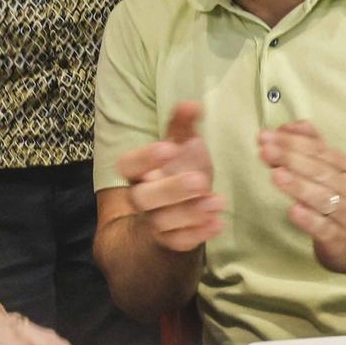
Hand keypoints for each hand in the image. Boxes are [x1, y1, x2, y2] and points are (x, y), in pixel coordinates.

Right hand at [115, 101, 226, 252]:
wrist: (179, 205)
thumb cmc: (178, 167)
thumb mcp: (181, 144)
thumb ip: (183, 124)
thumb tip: (192, 102)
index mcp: (138, 171)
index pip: (128, 165)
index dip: (145, 158)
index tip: (168, 148)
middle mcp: (140, 197)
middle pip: (143, 198)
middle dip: (171, 190)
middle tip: (200, 180)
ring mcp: (153, 221)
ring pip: (162, 222)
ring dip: (190, 213)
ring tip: (218, 202)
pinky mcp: (168, 240)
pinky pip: (178, 242)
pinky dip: (197, 234)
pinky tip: (218, 223)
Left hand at [257, 122, 345, 275]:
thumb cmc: (334, 198)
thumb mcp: (327, 170)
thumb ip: (310, 145)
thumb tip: (289, 125)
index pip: (319, 150)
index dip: (292, 142)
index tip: (266, 136)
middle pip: (320, 171)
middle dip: (291, 159)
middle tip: (266, 151)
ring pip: (322, 198)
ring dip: (298, 185)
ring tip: (276, 175)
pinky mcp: (338, 238)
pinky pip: (323, 227)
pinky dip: (308, 219)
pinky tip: (292, 210)